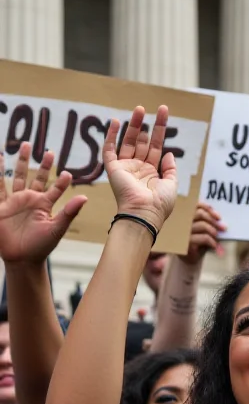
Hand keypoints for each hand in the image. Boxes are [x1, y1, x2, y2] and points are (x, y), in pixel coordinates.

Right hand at [0, 145, 86, 263]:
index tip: (68, 172)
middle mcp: (30, 200)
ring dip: (22, 162)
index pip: (55, 189)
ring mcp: (15, 201)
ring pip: (18, 177)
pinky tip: (0, 157)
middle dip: (42, 164)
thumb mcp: (56, 228)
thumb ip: (69, 212)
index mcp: (44, 205)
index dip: (61, 181)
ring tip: (26, 145)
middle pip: (37, 177)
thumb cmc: (41, 247)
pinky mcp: (1, 206)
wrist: (21, 259)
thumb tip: (84, 197)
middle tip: (50, 150)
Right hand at [103, 105, 177, 231]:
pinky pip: (109, 151)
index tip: (163, 113)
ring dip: (133, 126)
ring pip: (128, 142)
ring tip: (138, 109)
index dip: (159, 130)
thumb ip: (171, 169)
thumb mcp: (172, 185)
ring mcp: (126, 168)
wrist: (144, 214)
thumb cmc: (159, 204)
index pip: (156, 146)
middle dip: (145, 125)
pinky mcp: (114, 170)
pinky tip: (114, 122)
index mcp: (152, 173)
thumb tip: (168, 153)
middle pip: (142, 142)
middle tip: (145, 107)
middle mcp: (138, 168)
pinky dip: (111, 137)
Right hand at [181, 202, 225, 264]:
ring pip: (202, 225)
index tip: (219, 217)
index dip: (208, 208)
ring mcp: (183, 231)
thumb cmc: (198, 241)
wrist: (191, 258)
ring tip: (218, 237)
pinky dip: (212, 241)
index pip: (196, 205)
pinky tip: (215, 246)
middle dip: (213, 220)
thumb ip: (208, 221)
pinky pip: (204, 237)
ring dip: (213, 231)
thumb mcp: (204, 230)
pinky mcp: (186, 242)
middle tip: (223, 228)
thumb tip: (220, 220)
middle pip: (200, 213)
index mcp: (186, 215)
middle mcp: (182, 221)